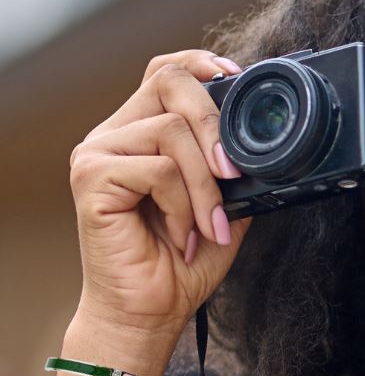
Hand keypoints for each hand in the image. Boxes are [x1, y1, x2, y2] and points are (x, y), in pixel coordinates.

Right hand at [68, 49, 253, 342]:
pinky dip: (183, 206)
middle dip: (214, 124)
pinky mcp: (90, 177)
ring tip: (208, 226)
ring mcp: (98, 153)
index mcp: (142, 132)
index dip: (201, 64)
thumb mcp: (226, 204)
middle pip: (168, 83)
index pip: (165, 72)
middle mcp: (115, 134)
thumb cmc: (185, 262)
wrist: (152, 311)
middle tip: (235, 175)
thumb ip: (233, 167)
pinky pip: (158, 170)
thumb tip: (264, 139)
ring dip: (205, 187)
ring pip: (171, 132)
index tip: (238, 77)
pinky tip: (182, 234)